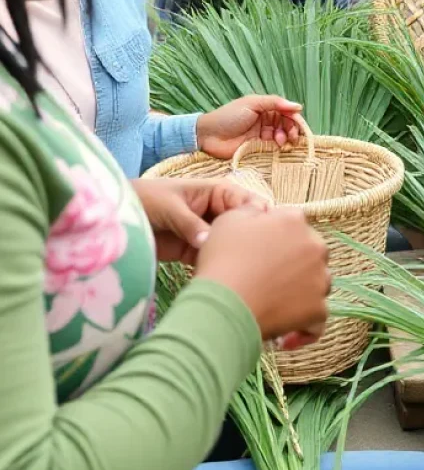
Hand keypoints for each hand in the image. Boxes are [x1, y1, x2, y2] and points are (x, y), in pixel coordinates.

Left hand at [132, 178, 270, 263]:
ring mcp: (209, 232)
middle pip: (244, 225)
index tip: (257, 235)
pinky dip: (216, 267)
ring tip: (236, 270)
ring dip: (233, 255)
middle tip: (251, 257)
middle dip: (249, 239)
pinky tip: (218, 276)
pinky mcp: (196, 251)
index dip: (257, 216)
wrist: (120, 218)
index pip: (248, 202)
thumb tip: (209, 242)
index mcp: (219, 193)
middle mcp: (219, 212)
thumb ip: (190, 224)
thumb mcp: (170, 207)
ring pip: (231, 244)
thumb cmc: (147, 199)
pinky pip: (213, 259)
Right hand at [194, 206, 329, 344]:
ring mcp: (320, 279)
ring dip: (300, 293)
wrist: (222, 304)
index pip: (292, 224)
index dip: (275, 239)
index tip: (260, 252)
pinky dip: (303, 329)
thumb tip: (263, 213)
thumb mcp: (230, 220)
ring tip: (274, 306)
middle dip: (292, 264)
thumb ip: (253, 211)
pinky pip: (316, 320)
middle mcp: (315, 246)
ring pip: (316, 284)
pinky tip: (285, 337)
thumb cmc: (223, 260)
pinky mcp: (318, 310)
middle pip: (309, 253)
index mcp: (295, 221)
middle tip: (267, 281)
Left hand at [196, 95, 303, 158]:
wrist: (208, 136)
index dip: (294, 118)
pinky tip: (278, 148)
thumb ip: (275, 103)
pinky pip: (272, 148)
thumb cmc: (228, 116)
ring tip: (281, 142)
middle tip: (291, 137)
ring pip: (281, 137)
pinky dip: (278, 149)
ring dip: (285, 139)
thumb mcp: (252, 103)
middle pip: (286, 125)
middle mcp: (265, 121)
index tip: (299, 125)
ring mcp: (261, 136)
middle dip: (292, 130)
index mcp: (264, 108)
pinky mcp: (257, 149)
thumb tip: (298, 106)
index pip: (286, 112)